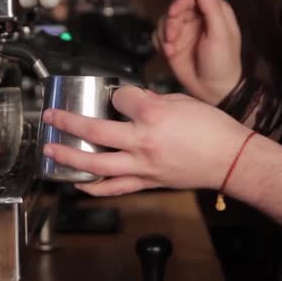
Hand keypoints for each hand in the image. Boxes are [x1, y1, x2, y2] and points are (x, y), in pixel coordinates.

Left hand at [41, 86, 251, 196]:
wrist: (232, 158)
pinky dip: (94, 188)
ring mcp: (143, 165)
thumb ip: (151, 101)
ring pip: (97, 164)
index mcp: (153, 114)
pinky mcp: (148, 181)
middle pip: (94, 131)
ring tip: (50, 150)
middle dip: (67, 122)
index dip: (115, 94)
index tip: (117, 95)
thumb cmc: (212, 128)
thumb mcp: (181, 101)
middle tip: (50, 118)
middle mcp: (143, 140)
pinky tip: (78, 182)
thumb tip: (132, 101)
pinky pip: (115, 188)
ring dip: (69, 156)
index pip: (119, 98)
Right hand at [153, 0, 241, 104]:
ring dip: (164, 33)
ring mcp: (184, 32)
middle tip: (172, 36)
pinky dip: (159, 42)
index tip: (175, 12)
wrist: (212, 91)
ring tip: (171, 48)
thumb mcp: (220, 35)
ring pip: (164, 20)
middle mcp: (197, 19)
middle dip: (171, 20)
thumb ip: (212, 9)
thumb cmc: (222, 64)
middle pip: (176, 7)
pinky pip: (158, 35)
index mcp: (214, 12)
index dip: (182, 1)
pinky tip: (167, 52)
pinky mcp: (172, 44)